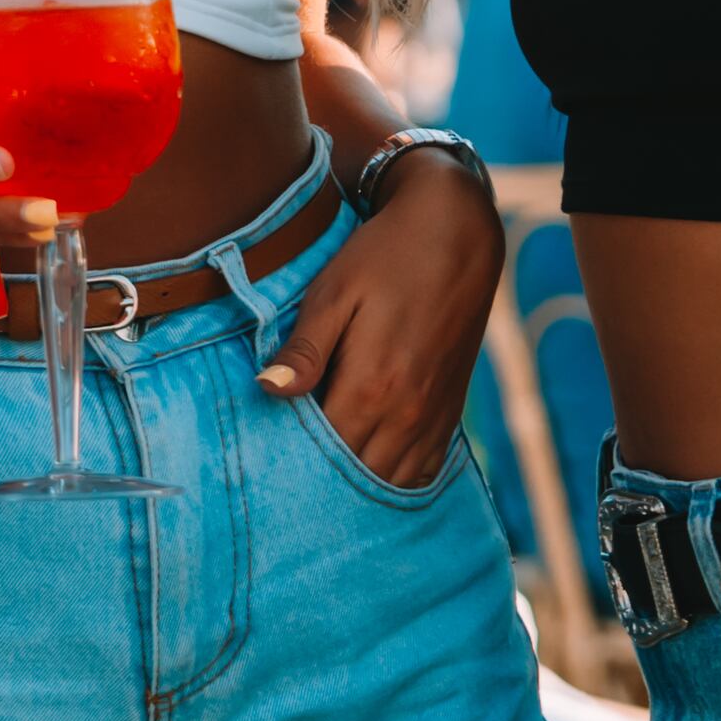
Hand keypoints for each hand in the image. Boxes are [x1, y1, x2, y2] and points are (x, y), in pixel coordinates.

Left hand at [258, 154, 497, 487]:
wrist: (456, 235)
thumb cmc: (384, 258)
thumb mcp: (333, 293)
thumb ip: (305, 349)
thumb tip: (267, 389)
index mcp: (372, 386)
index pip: (323, 454)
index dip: (291, 463)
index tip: (264, 462)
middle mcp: (407, 413)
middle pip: (356, 476)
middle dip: (320, 481)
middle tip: (283, 475)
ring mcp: (433, 416)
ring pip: (390, 480)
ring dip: (356, 485)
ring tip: (320, 477)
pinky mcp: (449, 410)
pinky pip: (422, 469)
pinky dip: (393, 479)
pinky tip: (367, 470)